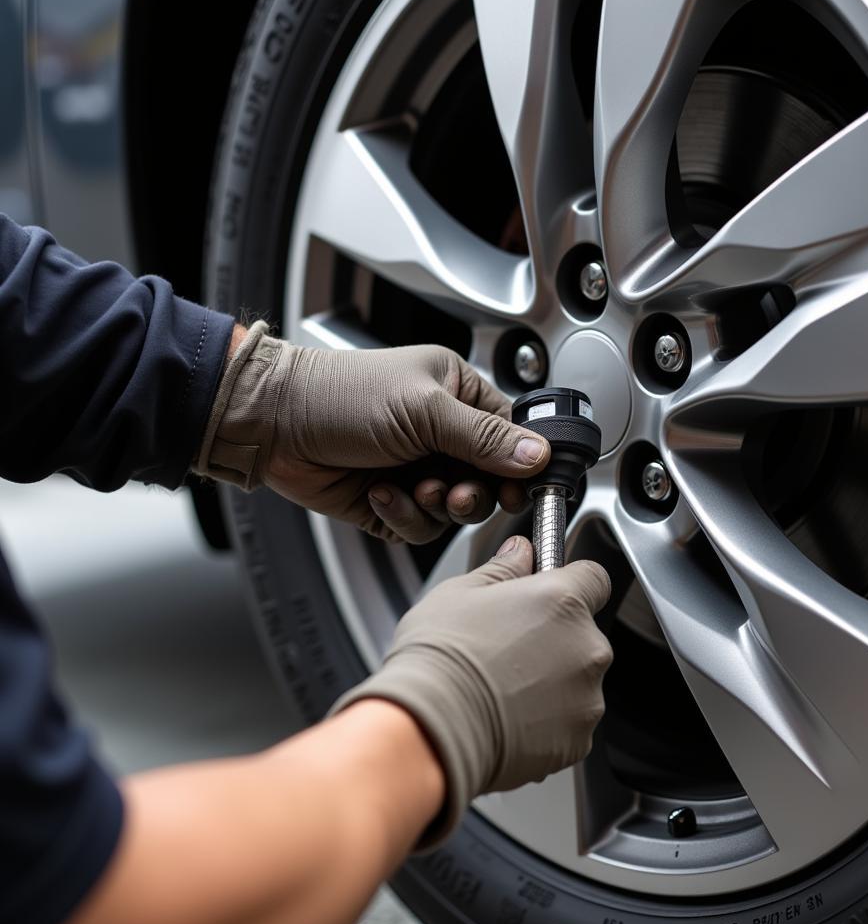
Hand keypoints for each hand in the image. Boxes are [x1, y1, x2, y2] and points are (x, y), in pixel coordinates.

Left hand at [194, 323, 549, 541]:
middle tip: (455, 492)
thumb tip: (537, 454)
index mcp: (458, 396)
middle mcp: (442, 435)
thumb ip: (485, 437)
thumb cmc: (340, 396)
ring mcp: (418, 471)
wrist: (274, 424)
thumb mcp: (424, 410)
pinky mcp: (393, 503)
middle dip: (474, 493)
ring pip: (456, 512)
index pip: (511, 436)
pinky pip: (421, 528)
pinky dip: (404, 517)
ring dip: (436, 507)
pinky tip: (381, 495)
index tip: (520, 486)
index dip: (519, 466)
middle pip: (489, 482)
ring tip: (415, 488)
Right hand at [330, 535, 612, 846]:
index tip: (548, 592)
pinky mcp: (578, 741)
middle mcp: (586, 647)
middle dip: (554, 638)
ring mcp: (586, 698)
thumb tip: (520, 553)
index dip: (571, 583)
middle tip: (507, 648)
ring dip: (552, 682)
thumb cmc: (440, 659)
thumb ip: (502, 570)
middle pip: (583, 633)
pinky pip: (569, 723)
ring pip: (577, 681)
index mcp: (562, 601)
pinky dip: (546, 723)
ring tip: (502, 690)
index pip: (593, 578)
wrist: (431, 730)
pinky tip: (507, 719)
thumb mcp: (459, 593)